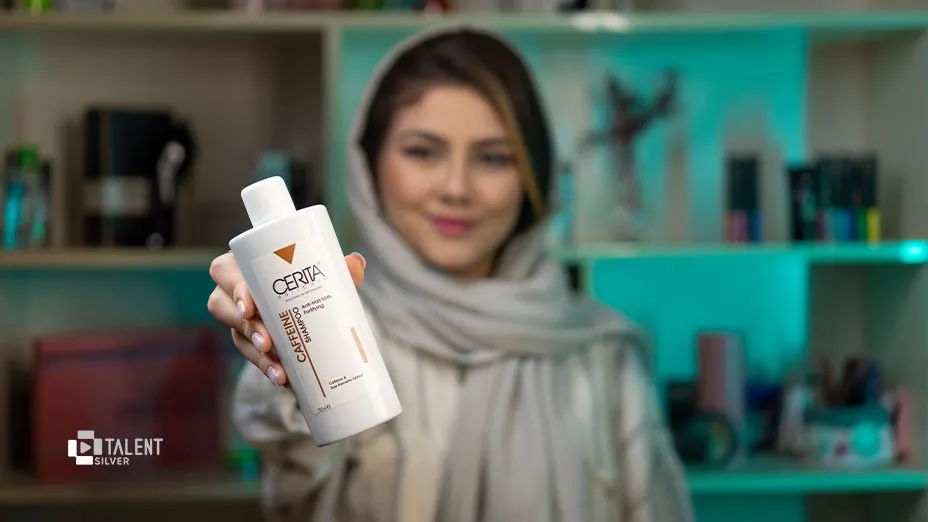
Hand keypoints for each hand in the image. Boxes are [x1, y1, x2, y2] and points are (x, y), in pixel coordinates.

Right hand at [207, 251, 366, 385]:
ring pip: (236, 335)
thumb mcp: (323, 273)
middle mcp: (233, 290)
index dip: (235, 290)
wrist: (311, 303)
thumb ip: (339, 269)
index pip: (226, 271)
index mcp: (244, 263)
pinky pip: (250, 355)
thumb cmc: (307, 277)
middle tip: (268, 343)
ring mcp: (238, 317)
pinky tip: (282, 378)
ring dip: (256, 354)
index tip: (250, 308)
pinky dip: (266, 367)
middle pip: (221, 306)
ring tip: (278, 369)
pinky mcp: (248, 340)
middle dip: (246, 327)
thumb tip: (357, 263)